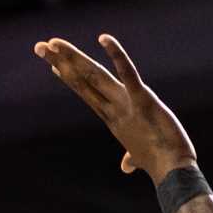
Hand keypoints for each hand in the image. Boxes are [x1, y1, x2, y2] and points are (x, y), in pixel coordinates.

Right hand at [33, 33, 195, 182]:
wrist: (174, 174)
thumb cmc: (160, 164)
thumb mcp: (140, 156)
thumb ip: (132, 157)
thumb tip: (126, 166)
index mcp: (114, 118)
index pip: (88, 93)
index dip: (71, 78)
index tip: (54, 66)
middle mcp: (114, 109)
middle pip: (83, 80)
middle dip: (61, 62)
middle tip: (39, 47)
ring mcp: (126, 104)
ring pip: (95, 76)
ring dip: (73, 57)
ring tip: (53, 43)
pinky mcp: (143, 100)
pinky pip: (128, 74)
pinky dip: (117, 56)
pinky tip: (105, 38)